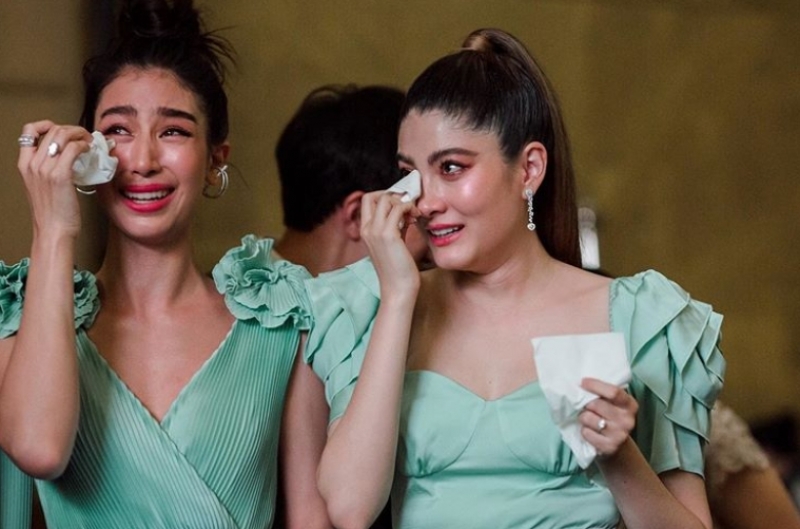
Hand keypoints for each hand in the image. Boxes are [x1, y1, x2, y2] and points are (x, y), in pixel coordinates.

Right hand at [17, 120, 92, 238]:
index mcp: (24, 165)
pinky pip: (73, 149)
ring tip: (89, 142)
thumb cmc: (52, 213)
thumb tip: (68, 156)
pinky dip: (84, 145)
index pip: (28, 132)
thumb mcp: (42, 186)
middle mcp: (32, 164)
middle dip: (72, 129)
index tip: (62, 129)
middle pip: (51, 130)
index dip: (46, 124)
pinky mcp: (60, 176)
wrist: (53, 231)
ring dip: (80, 134)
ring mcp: (45, 169)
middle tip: (85, 137)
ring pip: (63, 135)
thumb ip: (48, 169)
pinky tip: (89, 151)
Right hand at [360, 190, 420, 297]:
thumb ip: (395, 226)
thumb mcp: (393, 242)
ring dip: (403, 202)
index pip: (368, 200)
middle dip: (392, 195)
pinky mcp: (388, 234)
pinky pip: (398, 208)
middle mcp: (366, 229)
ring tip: (414, 214)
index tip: (400, 206)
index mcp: (365, 231)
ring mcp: (375, 231)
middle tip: (407, 206)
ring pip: (386, 199)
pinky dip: (409, 208)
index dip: (385, 197)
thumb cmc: (398, 269)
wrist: (398, 289)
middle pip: (373, 195)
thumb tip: (405, 211)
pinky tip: (416, 218)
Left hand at [579, 377, 638, 458]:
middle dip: (586, 404)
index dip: (595, 385)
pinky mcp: (610, 446)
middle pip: (596, 404)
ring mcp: (620, 434)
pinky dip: (584, 430)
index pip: (613, 392)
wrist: (618, 443)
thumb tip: (583, 382)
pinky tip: (590, 430)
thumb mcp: (613, 402)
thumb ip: (604, 393)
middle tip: (586, 406)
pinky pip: (586, 433)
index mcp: (630, 404)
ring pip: (588, 418)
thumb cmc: (611, 416)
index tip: (583, 382)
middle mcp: (627, 420)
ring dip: (583, 417)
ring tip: (589, 419)